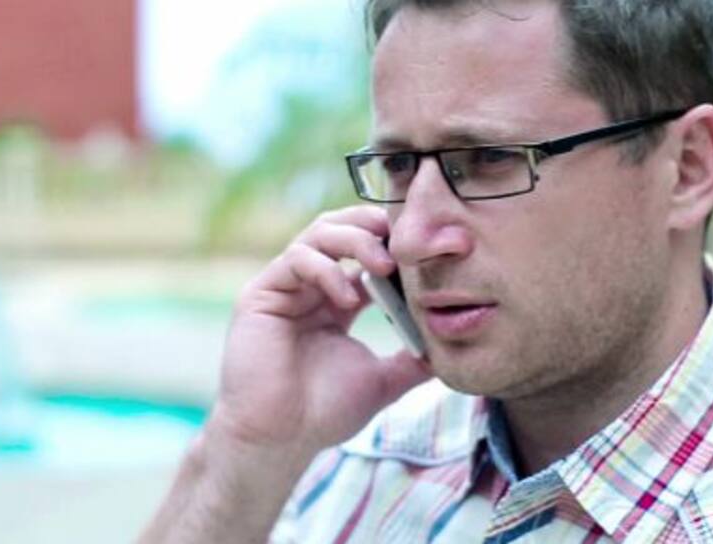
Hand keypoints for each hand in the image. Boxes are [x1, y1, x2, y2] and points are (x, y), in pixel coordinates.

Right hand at [211, 205, 431, 457]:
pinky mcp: (262, 293)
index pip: (364, 251)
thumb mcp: (382, 380)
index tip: (425, 253)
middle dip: (373, 227)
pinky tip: (347, 298)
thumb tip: (450, 347)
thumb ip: (412, 359)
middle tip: (405, 243)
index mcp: (336, 300)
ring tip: (383, 265)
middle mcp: (309, 287)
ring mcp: (284, 287)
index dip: (392, 245)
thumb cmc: (323, 412)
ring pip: (318, 234)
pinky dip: (327, 269)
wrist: (280, 439)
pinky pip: (296, 259)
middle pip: (339, 229)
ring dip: (355, 241)